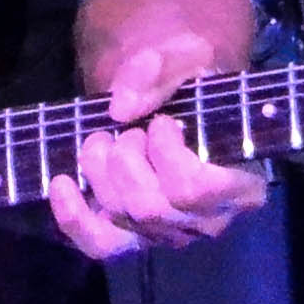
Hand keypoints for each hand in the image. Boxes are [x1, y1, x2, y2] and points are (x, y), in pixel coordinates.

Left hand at [48, 42, 264, 259]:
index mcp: (241, 185)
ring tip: (102, 140)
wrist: (175, 101)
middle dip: (126, 160)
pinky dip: (74, 217)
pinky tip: (62, 183)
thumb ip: (160, 71)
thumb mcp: (187, 58)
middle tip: (127, 131)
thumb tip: (120, 107)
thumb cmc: (193, 85)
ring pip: (125, 220)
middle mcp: (209, 221)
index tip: (160, 122)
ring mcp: (170, 234)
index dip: (167, 155)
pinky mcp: (135, 239)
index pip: (197, 190)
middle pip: (152, 208)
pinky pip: (100, 245)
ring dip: (101, 173)